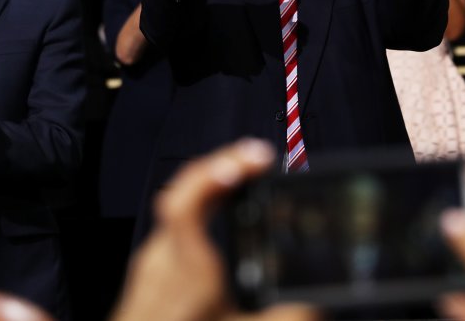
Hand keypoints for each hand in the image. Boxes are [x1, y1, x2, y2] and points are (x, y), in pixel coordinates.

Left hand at [111, 139, 318, 320]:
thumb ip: (286, 319)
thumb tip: (317, 310)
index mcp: (183, 268)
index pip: (188, 198)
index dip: (220, 169)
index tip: (253, 159)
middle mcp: (160, 260)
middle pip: (185, 194)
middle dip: (224, 169)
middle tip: (257, 161)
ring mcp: (150, 269)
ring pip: (177, 210)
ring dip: (210, 190)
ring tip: (240, 180)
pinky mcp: (148, 282)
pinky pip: (174, 230)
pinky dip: (200, 213)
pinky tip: (217, 221)